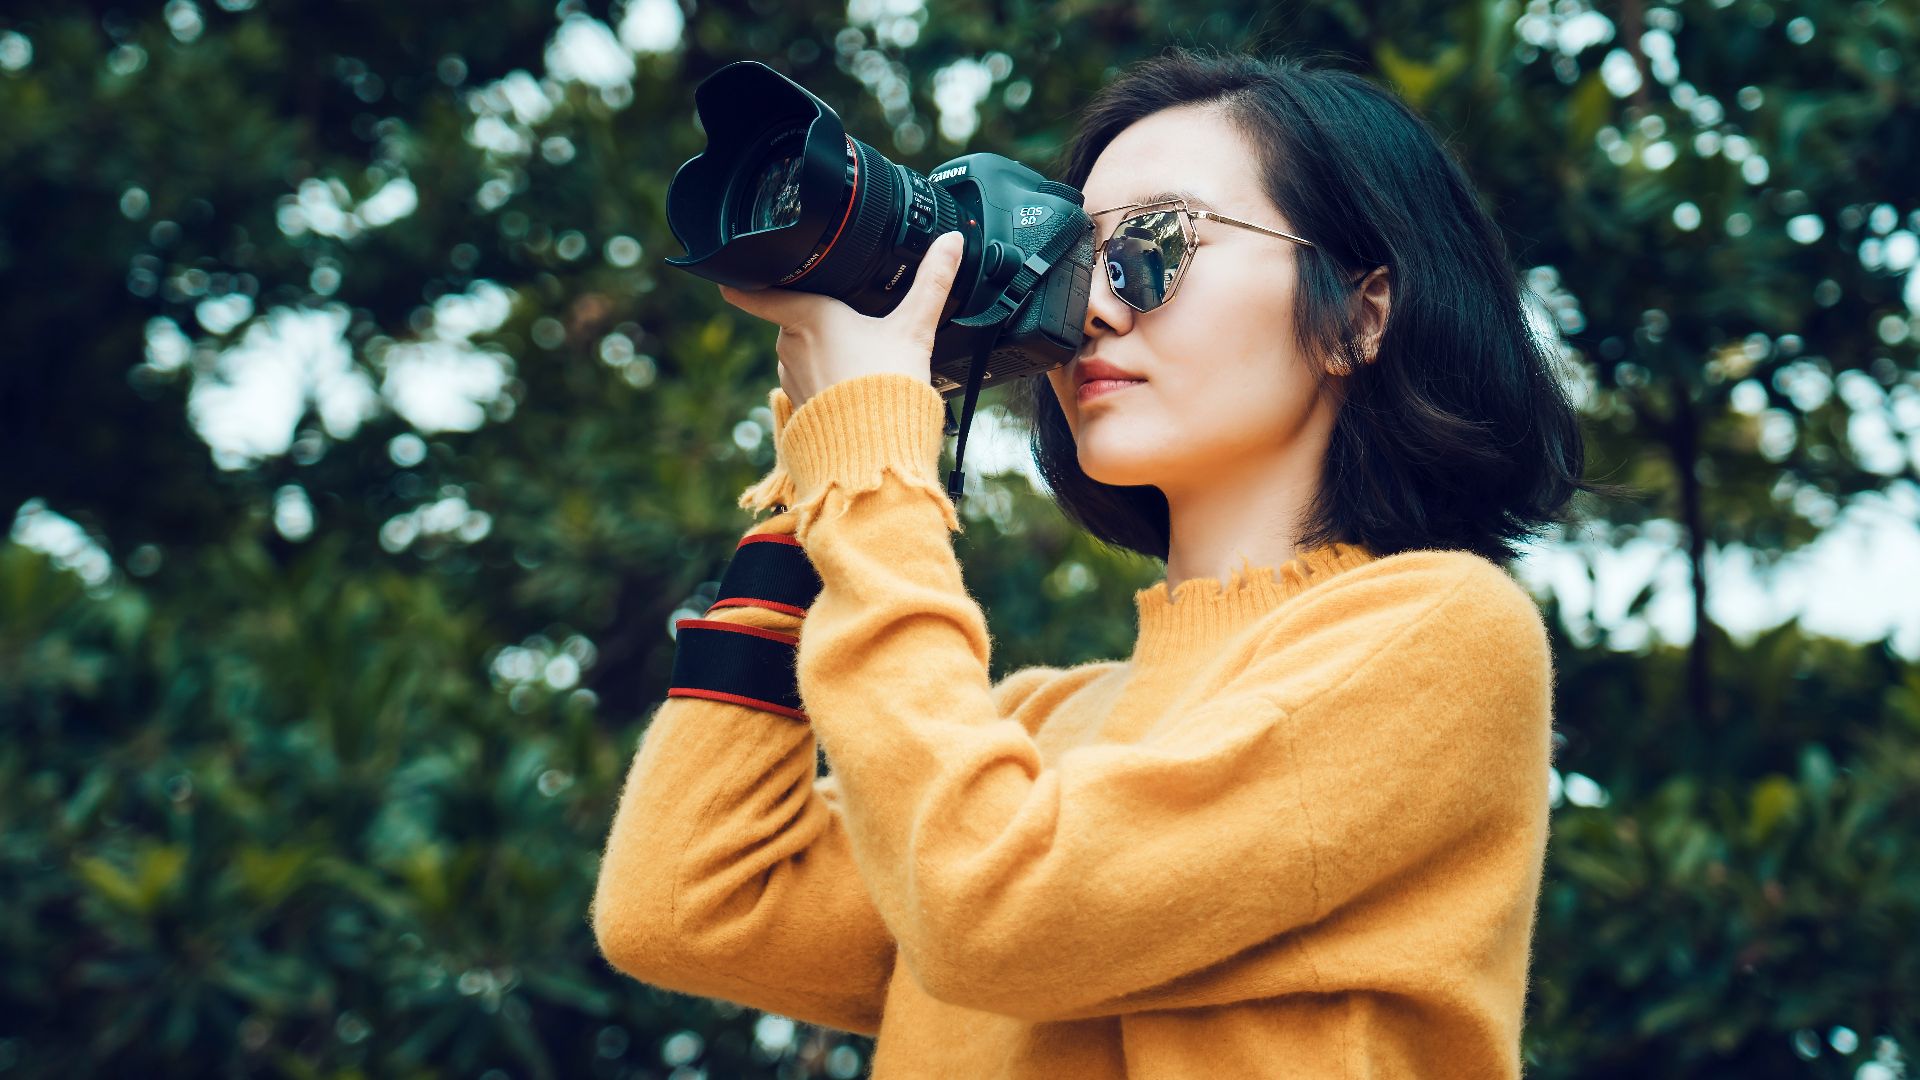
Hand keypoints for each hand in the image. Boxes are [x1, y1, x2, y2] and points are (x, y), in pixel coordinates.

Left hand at [718, 231, 965, 409]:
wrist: (876, 450)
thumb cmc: (888, 386)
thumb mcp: (915, 328)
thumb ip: (932, 282)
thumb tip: (953, 242)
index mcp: (808, 315)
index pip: (754, 292)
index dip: (740, 279)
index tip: (732, 271)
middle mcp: (789, 344)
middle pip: (793, 317)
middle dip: (816, 317)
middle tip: (853, 322)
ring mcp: (791, 376)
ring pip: (799, 349)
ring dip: (820, 349)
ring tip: (858, 357)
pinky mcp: (798, 404)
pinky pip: (806, 379)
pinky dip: (823, 377)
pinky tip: (851, 382)